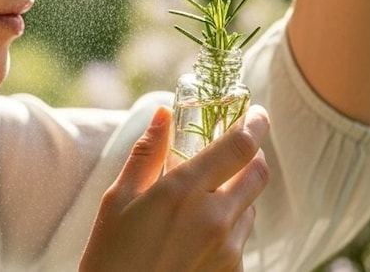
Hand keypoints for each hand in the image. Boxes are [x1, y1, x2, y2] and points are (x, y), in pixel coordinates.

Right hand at [79, 105, 270, 271]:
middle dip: (252, 155)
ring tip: (200, 204)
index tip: (256, 113)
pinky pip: (241, 239)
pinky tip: (194, 237)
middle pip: (258, 173)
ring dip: (235, 195)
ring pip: (249, 207)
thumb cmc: (111, 256)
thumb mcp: (117, 200)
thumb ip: (146, 154)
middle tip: (235, 150)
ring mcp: (227, 248)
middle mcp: (213, 218)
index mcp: (182, 192)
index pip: (239, 147)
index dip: (254, 124)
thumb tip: (163, 114)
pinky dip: (226, 228)